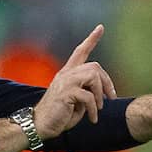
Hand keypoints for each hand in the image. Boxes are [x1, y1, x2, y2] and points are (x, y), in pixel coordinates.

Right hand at [33, 25, 116, 139]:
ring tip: (98, 109)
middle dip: (107, 82)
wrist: (40, 124)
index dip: (91, 39)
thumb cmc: (58, 115)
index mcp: (67, 74)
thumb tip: (101, 93)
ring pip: (93, 77)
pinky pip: (89, 97)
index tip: (100, 27)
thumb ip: (86, 91)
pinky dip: (94, 109)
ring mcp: (65, 82)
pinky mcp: (65, 93)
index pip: (80, 51)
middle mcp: (66, 74)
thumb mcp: (75, 100)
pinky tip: (92, 118)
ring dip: (100, 95)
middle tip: (111, 98)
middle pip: (94, 66)